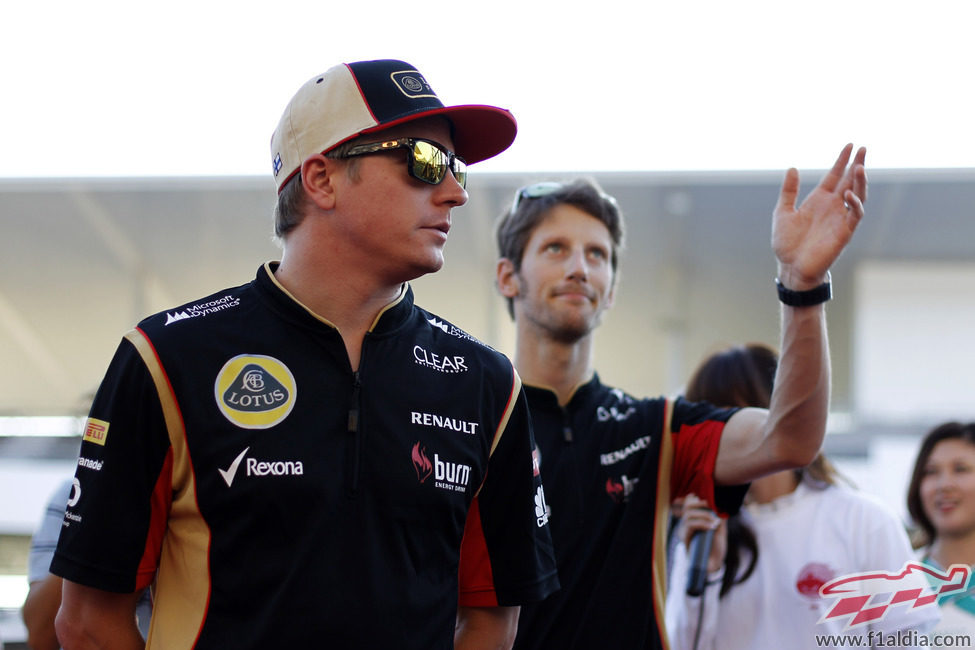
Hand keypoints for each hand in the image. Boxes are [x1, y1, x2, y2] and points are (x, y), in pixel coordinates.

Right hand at [679, 494, 727, 573]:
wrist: (714, 565)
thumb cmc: (716, 548)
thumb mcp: (720, 530)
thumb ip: (718, 518)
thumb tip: (720, 507)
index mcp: (694, 520)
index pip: (687, 505)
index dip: (692, 499)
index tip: (703, 498)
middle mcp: (687, 524)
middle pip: (687, 507)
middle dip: (699, 505)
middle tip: (711, 509)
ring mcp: (685, 531)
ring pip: (689, 515)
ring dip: (703, 515)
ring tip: (714, 522)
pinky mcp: (685, 538)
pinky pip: (690, 525)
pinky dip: (702, 523)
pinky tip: (711, 527)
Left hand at [772, 144, 866, 289]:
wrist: (790, 267)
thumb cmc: (787, 243)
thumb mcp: (783, 212)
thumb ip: (789, 191)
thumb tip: (792, 168)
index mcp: (819, 200)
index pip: (835, 175)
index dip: (842, 160)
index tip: (850, 145)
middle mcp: (832, 206)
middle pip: (849, 181)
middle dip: (857, 165)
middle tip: (864, 148)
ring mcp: (840, 218)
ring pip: (857, 195)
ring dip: (859, 181)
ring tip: (859, 167)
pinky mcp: (844, 232)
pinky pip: (855, 215)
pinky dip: (854, 203)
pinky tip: (848, 194)